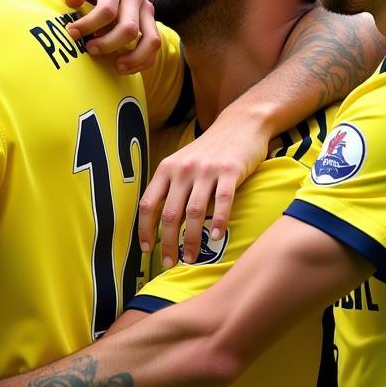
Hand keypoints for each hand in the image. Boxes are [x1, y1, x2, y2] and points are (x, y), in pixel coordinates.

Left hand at [63, 0, 158, 72]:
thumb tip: (72, 0)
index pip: (107, 11)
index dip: (88, 26)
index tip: (72, 33)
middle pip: (129, 28)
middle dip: (107, 44)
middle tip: (89, 49)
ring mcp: (146, 9)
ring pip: (150, 39)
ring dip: (134, 58)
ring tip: (116, 67)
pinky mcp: (151, 22)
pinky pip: (155, 47)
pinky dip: (143, 62)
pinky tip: (125, 68)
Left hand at [139, 113, 269, 268]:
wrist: (240, 123)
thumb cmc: (210, 149)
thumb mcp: (182, 162)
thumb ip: (171, 185)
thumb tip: (161, 221)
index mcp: (167, 168)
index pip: (149, 204)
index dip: (145, 229)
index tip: (147, 249)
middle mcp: (183, 169)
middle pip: (170, 214)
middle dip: (168, 243)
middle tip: (170, 263)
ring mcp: (206, 170)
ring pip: (194, 212)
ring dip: (191, 240)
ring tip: (191, 258)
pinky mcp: (230, 171)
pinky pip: (222, 202)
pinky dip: (217, 222)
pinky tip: (215, 238)